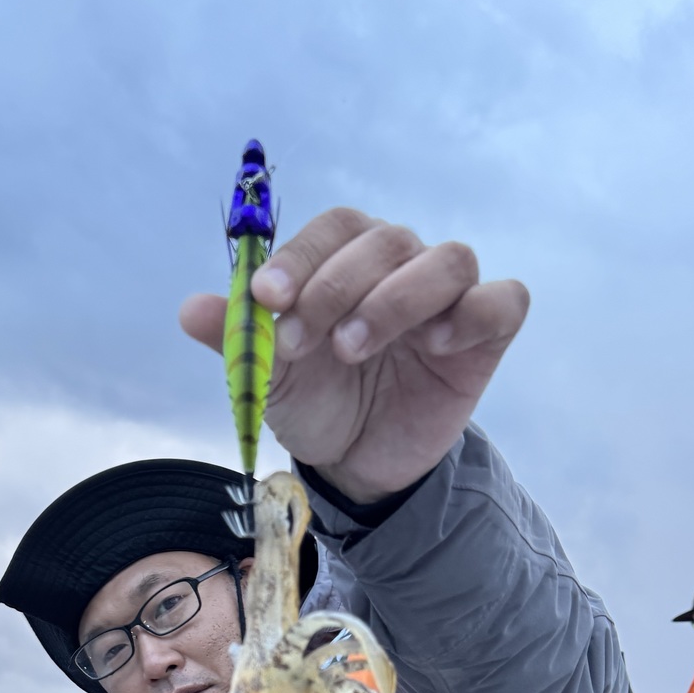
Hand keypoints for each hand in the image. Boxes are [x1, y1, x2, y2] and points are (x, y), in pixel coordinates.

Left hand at [180, 207, 529, 502]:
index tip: (265, 299)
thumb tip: (190, 310)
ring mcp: (449, 298)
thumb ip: (239, 340)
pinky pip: (503, 301)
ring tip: (352, 350)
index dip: (301, 257)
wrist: (359, 464)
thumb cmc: (319, 404)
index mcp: (348, 259)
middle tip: (302, 343)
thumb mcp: (271, 378)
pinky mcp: (485, 336)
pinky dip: (474, 312)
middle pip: (385, 240)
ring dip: (394, 299)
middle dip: (335, 288)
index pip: (334, 228)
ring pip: (446, 260)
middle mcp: (401, 265)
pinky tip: (436, 345)